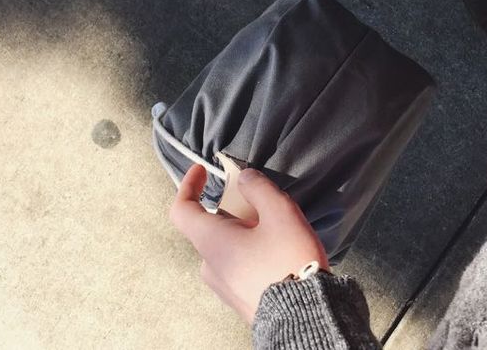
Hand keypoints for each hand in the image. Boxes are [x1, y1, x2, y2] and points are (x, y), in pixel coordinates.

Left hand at [170, 164, 328, 322]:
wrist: (304, 316)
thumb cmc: (289, 262)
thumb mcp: (280, 212)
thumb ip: (258, 188)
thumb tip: (245, 179)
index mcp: (212, 242)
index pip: (181, 210)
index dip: (188, 185)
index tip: (202, 171)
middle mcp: (210, 266)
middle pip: (211, 227)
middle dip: (234, 210)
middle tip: (264, 205)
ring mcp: (223, 287)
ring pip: (226, 248)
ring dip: (245, 232)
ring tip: (277, 232)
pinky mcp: (239, 300)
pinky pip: (237, 267)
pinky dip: (250, 252)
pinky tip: (278, 254)